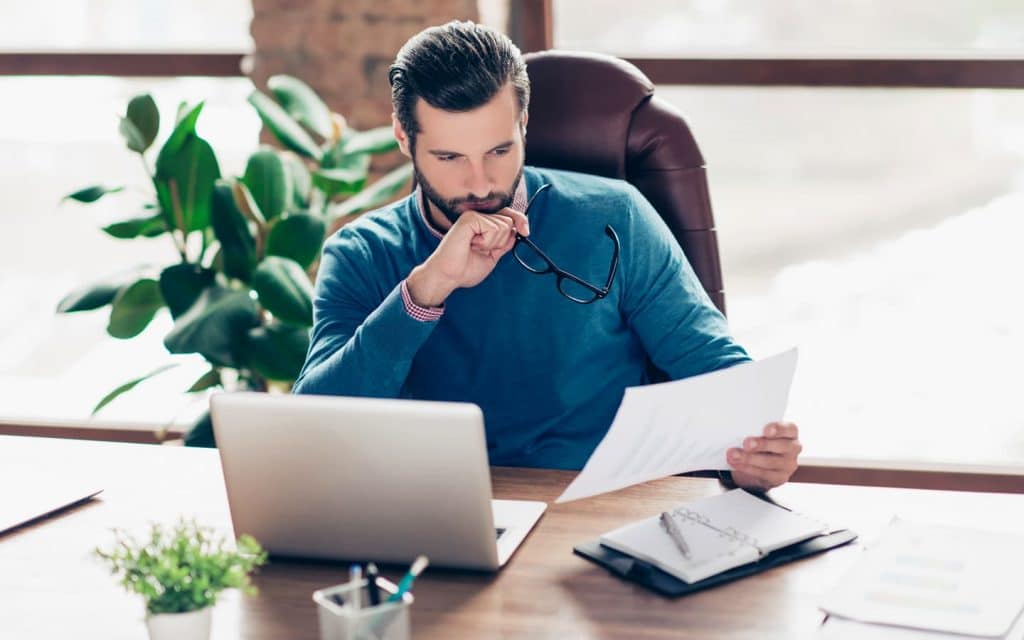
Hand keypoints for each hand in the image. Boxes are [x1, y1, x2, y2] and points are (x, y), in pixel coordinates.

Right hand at [406, 207, 529, 306]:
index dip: (520, 221)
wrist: (448, 277)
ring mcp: (473, 216)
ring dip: (493, 244)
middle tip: (482, 249)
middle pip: (509, 221)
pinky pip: (494, 228)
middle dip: (502, 241)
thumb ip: (504, 243)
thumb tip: (518, 231)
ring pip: (503, 225)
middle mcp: (478, 217)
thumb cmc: (464, 269)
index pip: (508, 216)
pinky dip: (487, 242)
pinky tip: (472, 245)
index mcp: (482, 224)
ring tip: (475, 248)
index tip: (526, 232)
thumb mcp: (492, 256)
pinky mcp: (469, 219)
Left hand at [726, 421, 801, 490]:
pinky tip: (736, 464)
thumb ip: (755, 430)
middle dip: (762, 445)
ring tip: (734, 455)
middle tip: (746, 444)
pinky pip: (763, 474)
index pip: (789, 428)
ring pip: (770, 462)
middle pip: (781, 446)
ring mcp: (788, 464)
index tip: (765, 430)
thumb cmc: (761, 440)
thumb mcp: (761, 432)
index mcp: (790, 432)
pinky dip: (747, 469)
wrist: (762, 462)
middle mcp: (793, 448)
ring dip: (749, 459)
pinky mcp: (780, 478)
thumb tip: (740, 429)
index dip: (778, 429)